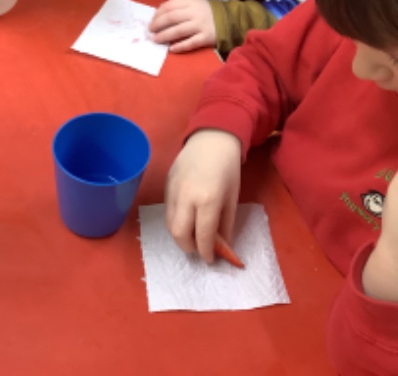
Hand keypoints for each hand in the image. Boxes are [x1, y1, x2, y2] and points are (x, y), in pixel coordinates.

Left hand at [149, 0, 216, 52]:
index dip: (158, 13)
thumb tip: (159, 14)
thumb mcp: (195, 3)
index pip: (170, 5)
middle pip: (171, 18)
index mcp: (191, 2)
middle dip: (157, 24)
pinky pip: (190, 43)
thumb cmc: (208, 12)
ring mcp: (200, 26)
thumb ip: (180, 7)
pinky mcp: (206, 38)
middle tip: (150, 31)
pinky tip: (171, 49)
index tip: (152, 20)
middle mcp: (195, 13)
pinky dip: (179, 46)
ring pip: (178, 31)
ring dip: (164, 36)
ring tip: (156, 40)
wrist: (230, 20)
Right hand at [165, 129, 241, 262]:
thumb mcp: (232, 198)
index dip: (206, 252)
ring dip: (180, 236)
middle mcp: (187, 198)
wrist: (211, 139)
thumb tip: (223, 246)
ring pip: (169, 224)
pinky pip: (166, 210)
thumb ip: (226, 224)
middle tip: (198, 249)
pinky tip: (186, 219)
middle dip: (188, 247)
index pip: (202, 236)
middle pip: (179, 234)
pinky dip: (175, 221)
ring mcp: (173, 190)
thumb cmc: (228, 168)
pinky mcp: (166, 184)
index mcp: (208, 200)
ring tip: (192, 236)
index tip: (210, 259)